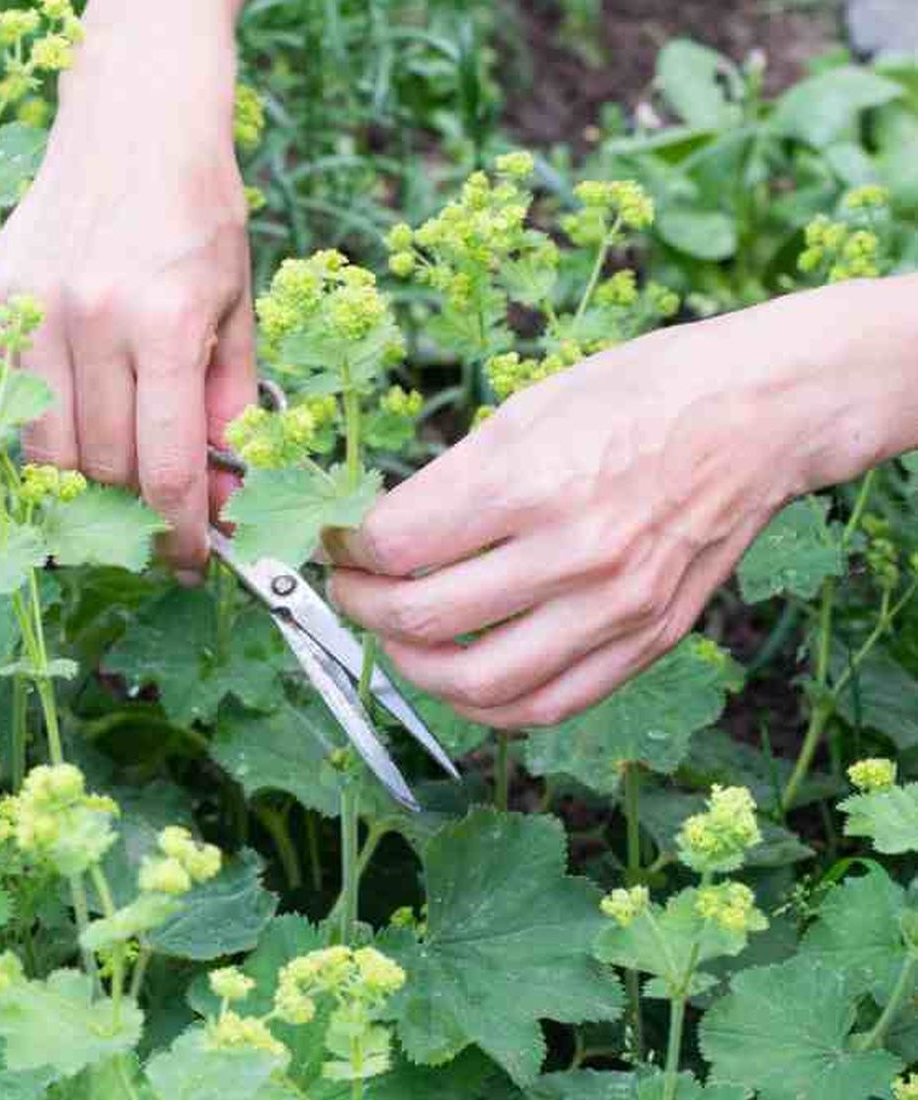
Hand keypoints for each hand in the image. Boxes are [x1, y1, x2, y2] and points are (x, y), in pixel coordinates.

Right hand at [0, 0, 255, 576]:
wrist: (134, 118)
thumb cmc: (200, 213)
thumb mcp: (239, 308)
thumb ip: (229, 404)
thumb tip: (220, 491)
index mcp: (167, 324)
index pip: (167, 473)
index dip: (180, 535)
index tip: (188, 561)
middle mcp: (93, 319)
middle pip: (104, 470)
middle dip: (136, 506)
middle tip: (158, 504)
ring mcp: (33, 309)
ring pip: (48, 451)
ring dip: (86, 478)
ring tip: (118, 461)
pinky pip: (13, 404)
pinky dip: (45, 427)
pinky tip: (77, 408)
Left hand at [329, 283, 910, 727]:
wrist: (759, 415)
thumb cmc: (643, 393)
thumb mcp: (531, 408)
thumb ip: (452, 481)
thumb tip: (385, 532)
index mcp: (531, 482)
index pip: (397, 546)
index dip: (348, 550)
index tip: (339, 544)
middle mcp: (572, 554)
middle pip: (422, 619)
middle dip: (363, 609)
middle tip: (353, 591)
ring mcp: (614, 608)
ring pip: (479, 685)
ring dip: (415, 671)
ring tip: (401, 643)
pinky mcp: (648, 640)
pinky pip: (550, 705)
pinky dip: (490, 706)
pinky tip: (465, 681)